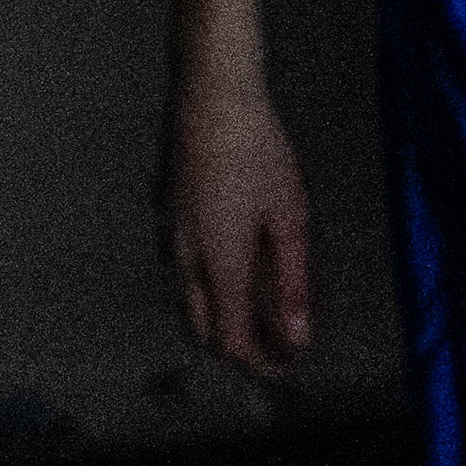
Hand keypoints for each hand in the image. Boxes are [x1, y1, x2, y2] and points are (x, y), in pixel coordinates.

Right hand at [159, 62, 313, 377]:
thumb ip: (292, 282)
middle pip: (205, 327)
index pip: (231, 340)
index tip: (288, 368)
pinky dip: (211, 283)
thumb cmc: (257, 150)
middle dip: (240, 345)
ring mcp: (170, 236)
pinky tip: (237, 265)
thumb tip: (298, 334)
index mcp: (216, 264)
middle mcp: (184, 259)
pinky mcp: (167, 215)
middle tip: (278, 347)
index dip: (260, 362)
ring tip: (265, 311)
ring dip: (223, 316)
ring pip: (191, 299)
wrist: (210, 96)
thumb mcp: (289, 217)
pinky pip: (185, 266)